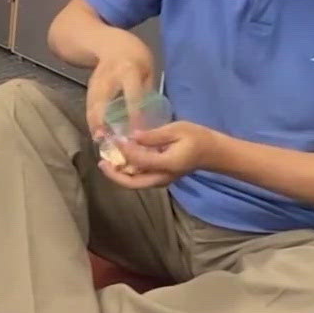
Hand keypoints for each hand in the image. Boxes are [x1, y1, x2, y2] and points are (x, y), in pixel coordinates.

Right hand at [83, 30, 154, 140]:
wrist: (109, 42)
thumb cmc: (135, 55)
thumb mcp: (147, 68)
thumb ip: (146, 91)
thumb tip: (148, 118)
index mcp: (129, 70)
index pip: (132, 95)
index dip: (134, 113)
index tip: (136, 132)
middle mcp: (110, 77)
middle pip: (103, 101)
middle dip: (103, 121)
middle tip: (106, 140)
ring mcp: (96, 82)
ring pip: (93, 105)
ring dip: (94, 123)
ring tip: (99, 140)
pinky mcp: (89, 87)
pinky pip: (89, 105)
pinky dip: (92, 119)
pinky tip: (96, 133)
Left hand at [99, 121, 216, 188]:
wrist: (212, 152)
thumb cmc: (197, 137)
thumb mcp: (177, 129)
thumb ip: (155, 135)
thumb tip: (133, 137)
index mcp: (167, 164)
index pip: (139, 161)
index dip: (124, 150)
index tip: (115, 139)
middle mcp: (162, 177)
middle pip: (133, 183)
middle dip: (114, 175)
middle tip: (101, 162)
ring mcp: (161, 180)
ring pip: (135, 184)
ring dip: (119, 175)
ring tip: (106, 162)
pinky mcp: (160, 178)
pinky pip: (140, 179)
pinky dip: (127, 173)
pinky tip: (120, 161)